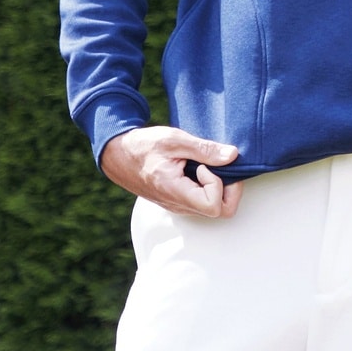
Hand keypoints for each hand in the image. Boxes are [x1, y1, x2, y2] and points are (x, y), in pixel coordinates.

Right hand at [100, 126, 242, 218]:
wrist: (118, 154)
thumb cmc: (143, 145)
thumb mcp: (174, 139)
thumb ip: (204, 149)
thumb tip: (232, 155)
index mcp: (175, 192)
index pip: (214, 206)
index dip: (217, 183)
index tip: (204, 165)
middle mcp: (178, 205)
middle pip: (220, 211)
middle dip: (227, 188)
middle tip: (215, 165)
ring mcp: (178, 205)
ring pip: (212, 207)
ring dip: (217, 186)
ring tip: (203, 164)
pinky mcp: (177, 201)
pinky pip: (202, 201)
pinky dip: (208, 186)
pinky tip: (199, 168)